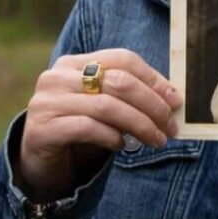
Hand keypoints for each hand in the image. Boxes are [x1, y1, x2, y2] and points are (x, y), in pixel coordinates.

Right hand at [18, 49, 182, 200]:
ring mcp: (45, 102)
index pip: (123, 59)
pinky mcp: (41, 129)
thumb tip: (174, 99)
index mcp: (74, 63)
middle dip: (153, 106)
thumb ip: (132, 97)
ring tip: (156, 140)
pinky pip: (88, 128)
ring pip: (107, 106)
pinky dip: (113, 137)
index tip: (176, 101)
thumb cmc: (82, 128)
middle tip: (171, 127)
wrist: (42, 158)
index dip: (154, 79)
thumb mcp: (108, 107)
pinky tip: (122, 146)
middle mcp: (56, 77)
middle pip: (119, 82)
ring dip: (140, 125)